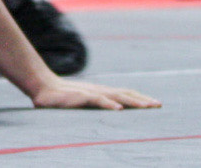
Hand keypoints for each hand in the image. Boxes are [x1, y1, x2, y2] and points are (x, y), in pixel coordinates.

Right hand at [31, 78, 160, 109]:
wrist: (41, 87)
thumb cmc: (60, 97)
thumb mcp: (80, 102)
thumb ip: (93, 107)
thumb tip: (108, 114)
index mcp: (100, 92)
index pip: (124, 93)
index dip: (139, 97)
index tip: (155, 104)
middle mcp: (98, 90)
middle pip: (125, 93)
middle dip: (142, 99)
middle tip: (158, 105)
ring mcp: (90, 93)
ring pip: (115, 96)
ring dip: (132, 101)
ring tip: (146, 106)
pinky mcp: (80, 97)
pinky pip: (97, 100)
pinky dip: (108, 104)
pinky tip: (118, 109)